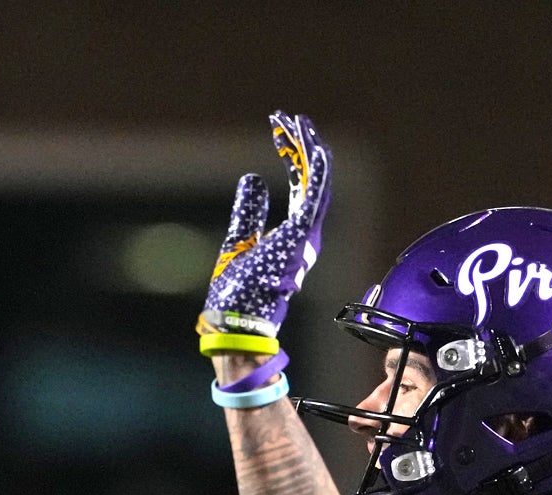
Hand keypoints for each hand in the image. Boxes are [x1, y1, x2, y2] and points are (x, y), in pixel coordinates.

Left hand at [200, 111, 331, 345]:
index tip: (280, 132)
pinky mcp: (299, 238)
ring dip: (306, 150)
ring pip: (313, 183)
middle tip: (291, 118)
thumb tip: (251, 178)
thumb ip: (249, 210)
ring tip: (298, 122)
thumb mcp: (239, 238)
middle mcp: (305, 236)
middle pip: (309, 180)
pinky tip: (316, 149)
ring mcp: (305, 237)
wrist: (235, 319)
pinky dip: (316, 173)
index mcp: (292, 237)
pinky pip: (313, 199)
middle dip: (300, 146)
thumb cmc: (237, 291)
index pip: (298, 188)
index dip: (291, 158)